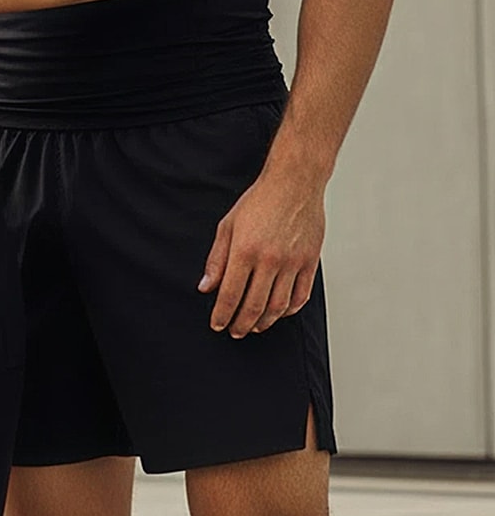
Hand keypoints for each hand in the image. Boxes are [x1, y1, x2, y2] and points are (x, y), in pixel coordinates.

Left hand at [198, 168, 324, 337]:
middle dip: (241, 324)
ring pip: (278, 306)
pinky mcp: (310, 262)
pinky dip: (289, 310)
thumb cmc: (259, 201)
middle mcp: (269, 260)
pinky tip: (279, 313)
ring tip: (255, 326)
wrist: (294, 183)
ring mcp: (292, 263)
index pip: (230, 295)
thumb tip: (207, 287)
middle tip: (235, 331)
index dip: (222, 315)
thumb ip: (217, 260)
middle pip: (254, 306)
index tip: (217, 324)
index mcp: (245, 251)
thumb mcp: (228, 226)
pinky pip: (301, 296)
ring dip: (264, 321)